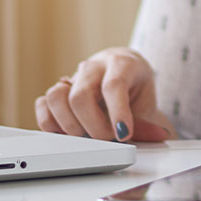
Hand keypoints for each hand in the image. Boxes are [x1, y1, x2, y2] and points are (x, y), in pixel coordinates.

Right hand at [34, 47, 175, 142]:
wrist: (124, 75)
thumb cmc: (134, 89)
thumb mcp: (146, 103)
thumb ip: (146, 123)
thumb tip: (157, 135)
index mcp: (121, 63)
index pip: (113, 85)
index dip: (117, 112)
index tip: (123, 134)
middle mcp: (93, 67)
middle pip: (80, 96)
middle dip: (93, 126)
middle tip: (107, 137)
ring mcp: (72, 77)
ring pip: (56, 97)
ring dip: (70, 125)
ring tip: (86, 135)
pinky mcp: (57, 90)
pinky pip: (42, 103)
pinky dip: (50, 122)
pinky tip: (68, 131)